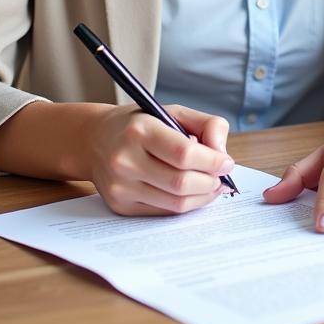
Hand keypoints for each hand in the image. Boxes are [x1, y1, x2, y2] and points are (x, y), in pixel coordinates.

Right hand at [87, 103, 234, 215]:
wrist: (96, 140)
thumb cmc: (142, 124)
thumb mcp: (173, 112)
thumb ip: (207, 124)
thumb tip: (223, 153)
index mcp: (139, 131)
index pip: (184, 154)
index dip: (212, 161)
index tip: (227, 162)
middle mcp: (125, 160)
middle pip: (181, 182)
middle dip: (211, 182)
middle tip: (223, 176)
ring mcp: (120, 186)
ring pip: (175, 202)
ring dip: (202, 197)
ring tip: (213, 185)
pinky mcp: (120, 206)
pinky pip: (163, 211)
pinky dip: (185, 205)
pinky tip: (195, 193)